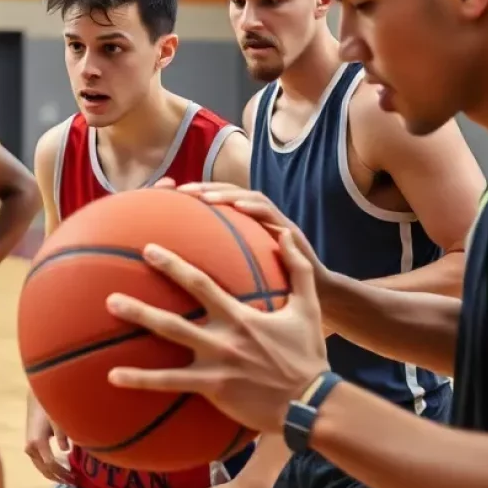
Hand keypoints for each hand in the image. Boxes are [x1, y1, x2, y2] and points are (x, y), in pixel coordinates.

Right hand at [24, 399, 74, 484]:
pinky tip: (59, 470)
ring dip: (53, 475)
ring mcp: (28, 448)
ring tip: (67, 479)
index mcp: (38, 442)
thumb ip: (62, 435)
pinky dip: (48, 469)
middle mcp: (30, 447)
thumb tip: (66, 450)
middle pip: (44, 469)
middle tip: (73, 482)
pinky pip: (39, 462)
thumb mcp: (57, 420)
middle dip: (58, 477)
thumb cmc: (48, 407)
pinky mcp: (30, 446)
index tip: (74, 478)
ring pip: (40, 468)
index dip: (62, 473)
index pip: (50, 464)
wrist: (36, 399)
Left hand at [106, 231, 328, 434]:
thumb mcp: (309, 308)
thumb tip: (287, 237)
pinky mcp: (212, 389)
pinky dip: (140, 380)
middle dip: (140, 306)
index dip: (173, 266)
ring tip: (108, 327)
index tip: (147, 251)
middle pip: (173, 319)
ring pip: (168, 349)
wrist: (313, 402)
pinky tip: (111, 376)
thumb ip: (298, 270)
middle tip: (109, 295)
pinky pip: (169, 384)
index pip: (199, 285)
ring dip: (137, 336)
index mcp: (240, 316)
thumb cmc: (309, 355)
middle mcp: (222, 338)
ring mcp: (215, 364)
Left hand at [176, 183, 326, 281]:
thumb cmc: (275, 289)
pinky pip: (272, 215)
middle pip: (230, 195)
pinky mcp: (292, 232)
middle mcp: (260, 221)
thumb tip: (182, 273)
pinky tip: (240, 208)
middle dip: (206, 189)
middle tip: (181, 191)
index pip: (219, 204)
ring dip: (228, 194)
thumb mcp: (243, 278)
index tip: (170, 199)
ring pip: (250, 198)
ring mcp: (276, 224)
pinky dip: (255, 208)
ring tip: (206, 197)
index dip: (197, 196)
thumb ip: (222, 266)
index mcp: (246, 229)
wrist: (318, 298)